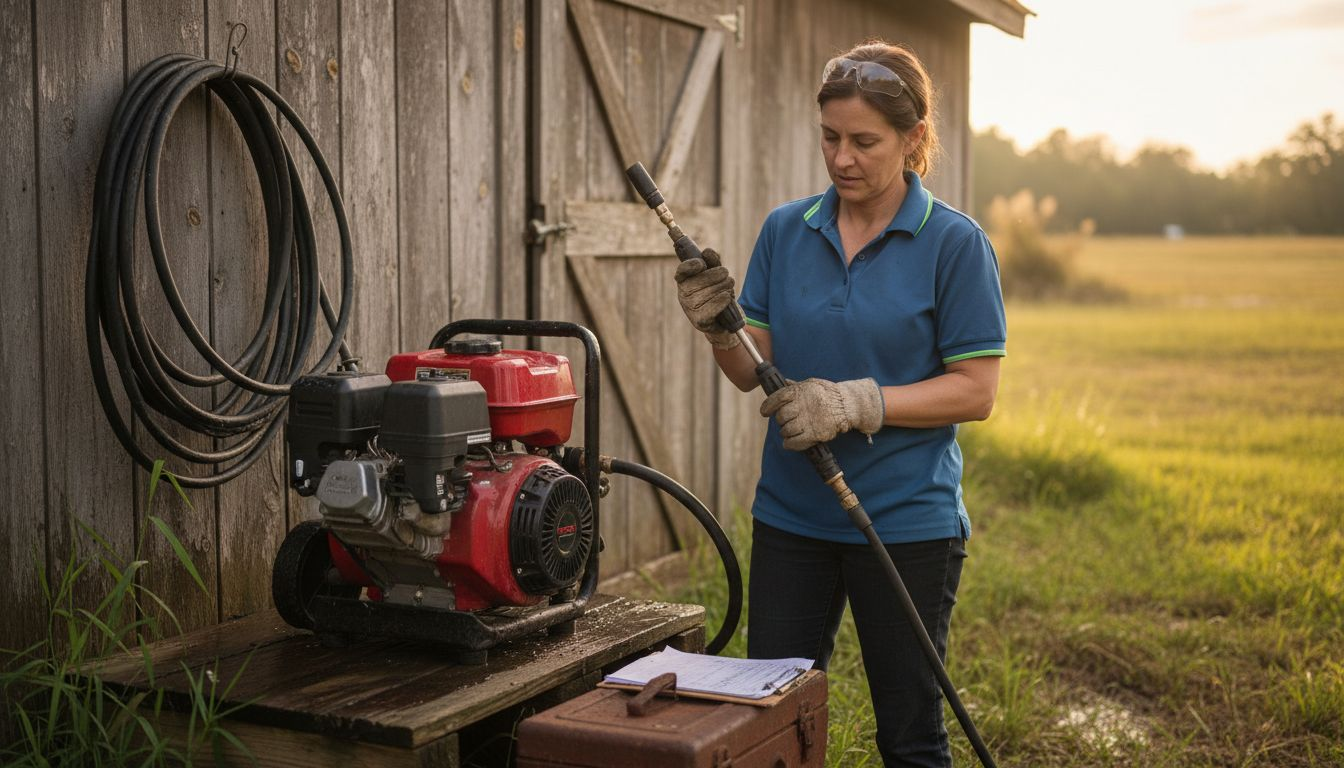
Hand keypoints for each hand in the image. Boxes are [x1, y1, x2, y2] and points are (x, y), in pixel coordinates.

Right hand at [674, 249, 738, 348]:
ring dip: (726, 288)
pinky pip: (715, 305)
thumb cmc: (717, 294)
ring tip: (728, 290)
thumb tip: (707, 252)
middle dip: (721, 275)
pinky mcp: (699, 321)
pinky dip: (724, 299)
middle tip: (728, 278)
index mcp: (684, 280)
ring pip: (712, 290)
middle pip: (703, 278)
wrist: (723, 321)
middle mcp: (683, 294)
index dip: (691, 266)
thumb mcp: (716, 275)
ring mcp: (690, 308)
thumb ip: (712, 262)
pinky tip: (727, 298)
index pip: (683, 270)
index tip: (701, 264)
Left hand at [760, 377, 883, 450]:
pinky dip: (789, 444)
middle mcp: (802, 406)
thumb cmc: (828, 393)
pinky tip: (789, 442)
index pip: (777, 398)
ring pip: (786, 430)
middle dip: (781, 420)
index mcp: (800, 391)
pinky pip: (794, 442)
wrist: (847, 405)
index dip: (767, 406)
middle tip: (786, 420)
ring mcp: (808, 421)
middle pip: (781, 416)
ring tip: (791, 430)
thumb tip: (783, 383)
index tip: (764, 412)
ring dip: (785, 432)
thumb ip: (795, 386)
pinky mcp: (814, 434)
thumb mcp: (812, 384)